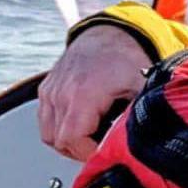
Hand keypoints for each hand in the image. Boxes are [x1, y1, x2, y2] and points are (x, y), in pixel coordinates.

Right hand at [38, 25, 150, 160]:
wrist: (112, 33)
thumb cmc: (128, 58)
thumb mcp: (142, 88)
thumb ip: (137, 116)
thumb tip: (138, 142)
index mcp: (83, 94)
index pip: (73, 140)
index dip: (89, 154)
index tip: (106, 153)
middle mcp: (61, 93)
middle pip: (59, 141)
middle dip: (81, 150)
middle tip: (103, 148)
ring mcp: (51, 91)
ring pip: (49, 133)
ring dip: (70, 141)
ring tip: (94, 137)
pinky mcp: (47, 89)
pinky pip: (46, 119)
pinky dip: (61, 127)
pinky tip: (84, 124)